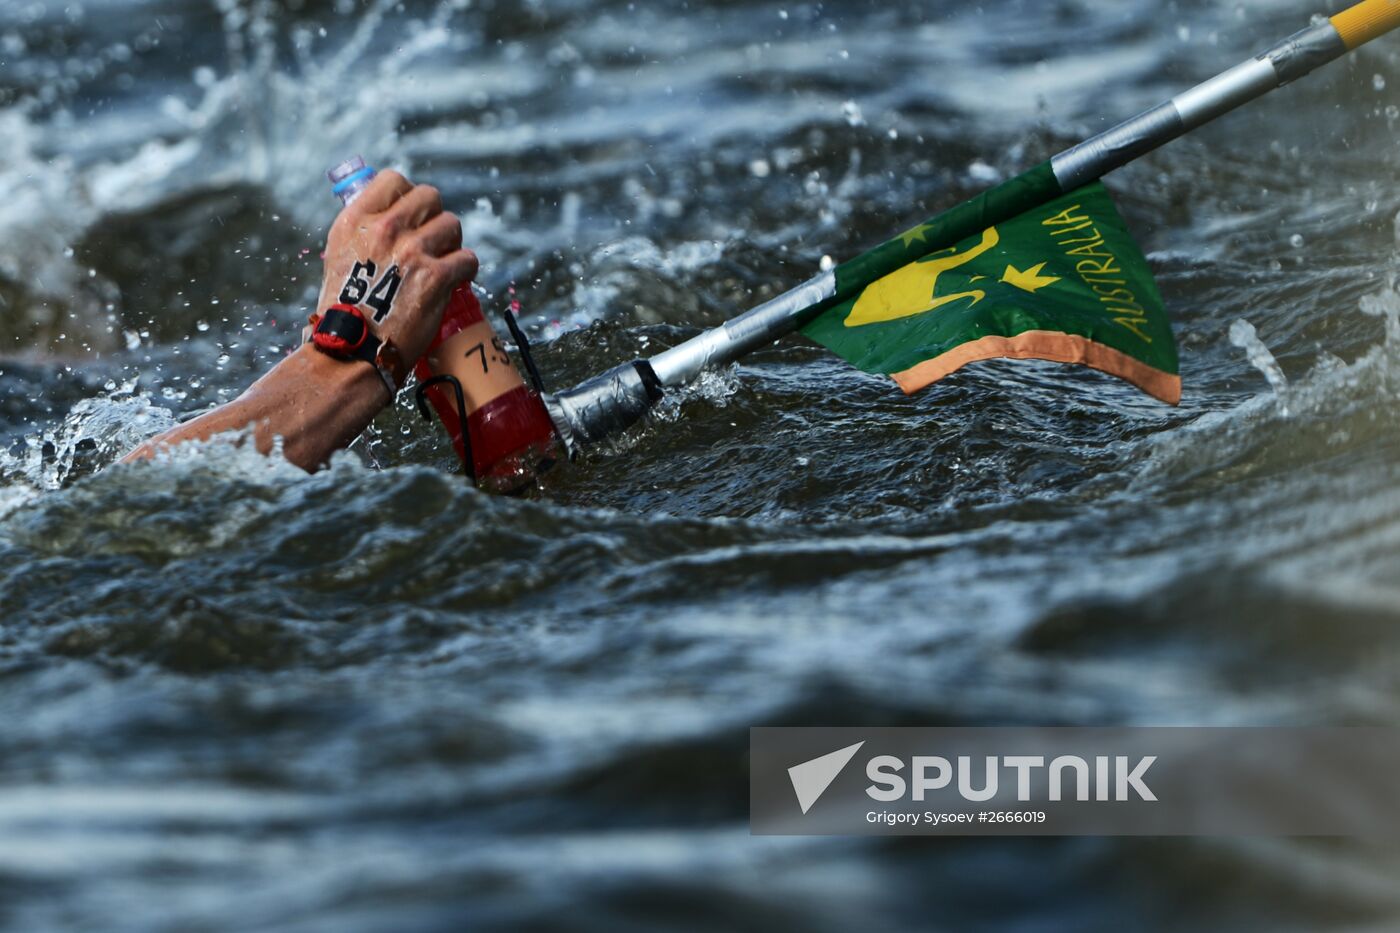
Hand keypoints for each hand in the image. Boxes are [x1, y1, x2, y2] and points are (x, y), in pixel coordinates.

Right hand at [317, 170, 478, 369]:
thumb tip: (390, 213)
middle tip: (432, 240)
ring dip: (452, 244)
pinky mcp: (436, 277)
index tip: (413, 214)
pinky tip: (456, 280)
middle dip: (435, 217)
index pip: (393, 180)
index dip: (409, 195)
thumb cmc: (345, 309)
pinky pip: (468, 258)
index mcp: (356, 221)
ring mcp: (412, 251)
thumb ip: (364, 231)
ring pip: (452, 225)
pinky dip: (466, 270)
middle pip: (430, 196)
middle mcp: (384, 229)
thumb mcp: (339, 256)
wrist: (351, 350)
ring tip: (442, 264)